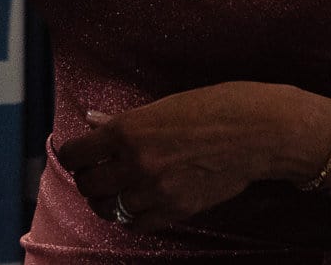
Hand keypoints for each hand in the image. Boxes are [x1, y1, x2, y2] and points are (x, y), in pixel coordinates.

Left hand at [55, 82, 328, 232]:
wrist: (258, 132)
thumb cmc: (214, 107)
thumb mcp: (163, 106)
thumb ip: (124, 120)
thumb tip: (94, 121)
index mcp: (128, 130)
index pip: (76, 154)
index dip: (73, 156)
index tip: (78, 155)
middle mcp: (136, 162)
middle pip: (89, 185)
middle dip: (88, 179)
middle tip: (96, 171)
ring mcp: (155, 190)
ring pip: (109, 208)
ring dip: (107, 200)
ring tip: (115, 189)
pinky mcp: (176, 210)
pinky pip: (136, 224)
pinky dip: (130, 216)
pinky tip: (136, 204)